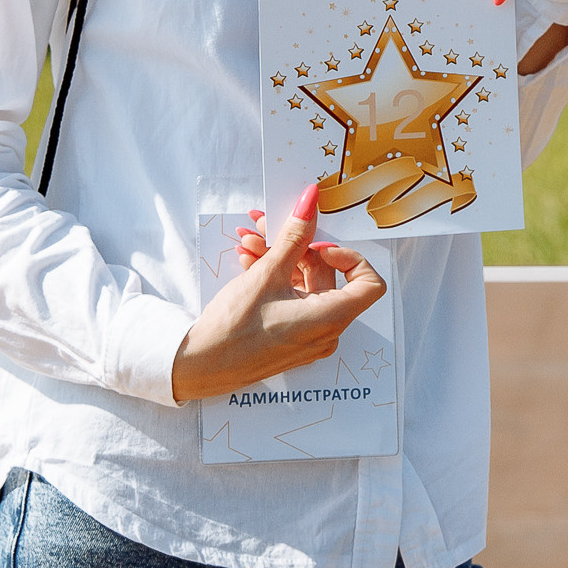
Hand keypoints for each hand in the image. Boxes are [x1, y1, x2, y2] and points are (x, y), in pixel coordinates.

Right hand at [170, 185, 385, 403]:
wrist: (198, 365)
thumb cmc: (235, 328)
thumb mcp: (268, 273)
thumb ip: (295, 235)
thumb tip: (312, 202)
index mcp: (331, 318)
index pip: (369, 283)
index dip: (348, 256)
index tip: (317, 245)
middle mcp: (325, 331)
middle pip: (327, 277)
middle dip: (296, 247)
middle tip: (268, 227)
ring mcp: (306, 337)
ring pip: (303, 286)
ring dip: (278, 259)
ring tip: (249, 240)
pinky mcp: (287, 338)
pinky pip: (291, 300)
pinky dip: (274, 279)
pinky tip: (247, 260)